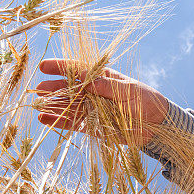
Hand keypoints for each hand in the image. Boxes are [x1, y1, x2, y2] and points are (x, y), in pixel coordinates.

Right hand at [36, 58, 168, 146]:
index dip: (60, 67)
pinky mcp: (92, 126)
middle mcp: (93, 93)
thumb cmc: (146, 100)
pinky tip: (45, 119)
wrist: (157, 124)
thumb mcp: (129, 89)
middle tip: (38, 89)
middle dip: (52, 88)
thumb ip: (107, 86)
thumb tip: (85, 79)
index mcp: (102, 78)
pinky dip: (59, 122)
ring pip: (67, 107)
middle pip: (68, 89)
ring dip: (52, 106)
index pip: (77, 69)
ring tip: (37, 106)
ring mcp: (91, 109)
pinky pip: (72, 124)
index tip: (44, 66)